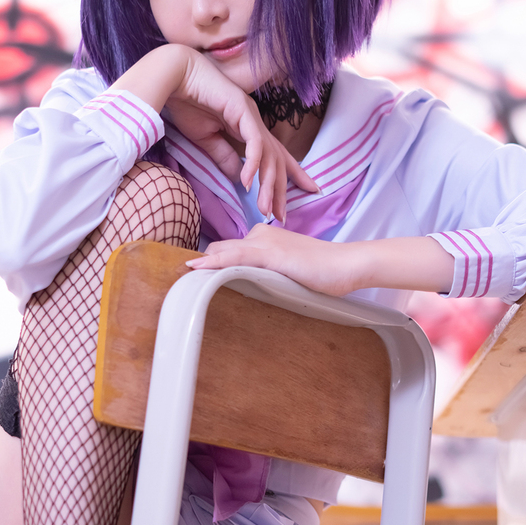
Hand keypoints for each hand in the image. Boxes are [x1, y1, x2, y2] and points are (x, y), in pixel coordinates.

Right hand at [115, 45, 318, 221]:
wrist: (175, 76)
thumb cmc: (188, 103)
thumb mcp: (207, 140)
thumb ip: (224, 158)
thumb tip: (240, 178)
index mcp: (249, 128)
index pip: (276, 155)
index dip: (292, 174)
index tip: (303, 194)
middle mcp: (255, 123)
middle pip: (277, 160)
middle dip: (281, 189)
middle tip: (281, 216)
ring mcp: (251, 116)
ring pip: (269, 155)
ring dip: (268, 184)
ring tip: (265, 209)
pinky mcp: (242, 111)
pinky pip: (253, 143)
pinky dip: (253, 164)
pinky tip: (248, 183)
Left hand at [187, 227, 455, 296]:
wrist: (348, 264)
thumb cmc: (326, 273)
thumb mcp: (292, 274)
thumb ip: (273, 277)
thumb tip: (255, 288)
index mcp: (266, 239)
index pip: (231, 248)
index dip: (211, 261)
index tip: (190, 273)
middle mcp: (261, 236)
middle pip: (223, 248)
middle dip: (203, 262)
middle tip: (178, 277)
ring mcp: (265, 243)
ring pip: (225, 251)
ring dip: (203, 264)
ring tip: (179, 275)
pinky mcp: (270, 253)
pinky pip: (235, 256)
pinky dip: (215, 262)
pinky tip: (197, 268)